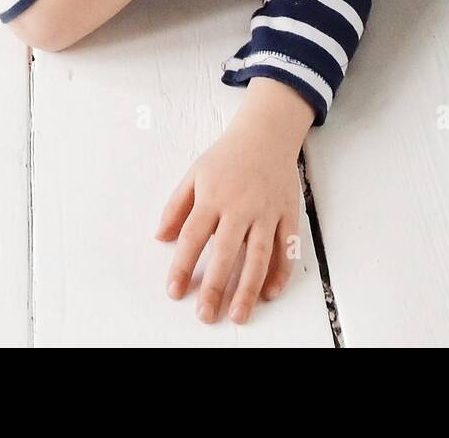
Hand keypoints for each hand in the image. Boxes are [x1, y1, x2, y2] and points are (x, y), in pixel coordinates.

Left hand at [156, 80, 314, 323]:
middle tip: (206, 314)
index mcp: (214, 196)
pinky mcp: (288, 212)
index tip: (174, 291)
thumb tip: (160, 237)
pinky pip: (288, 246)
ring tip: (239, 315)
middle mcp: (241, 206)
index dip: (182, 266)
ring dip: (249, 287)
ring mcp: (267, 210)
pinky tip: (271, 291)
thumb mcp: (195, 174)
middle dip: (215, 286)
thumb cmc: (228, 156)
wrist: (267, 133)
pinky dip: (282, 270)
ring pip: (259, 254)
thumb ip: (176, 206)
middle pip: (226, 252)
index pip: (193, 237)